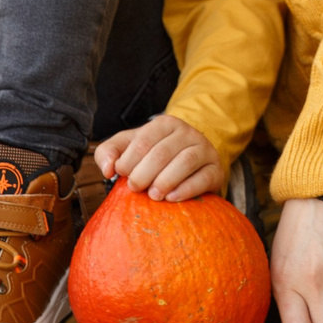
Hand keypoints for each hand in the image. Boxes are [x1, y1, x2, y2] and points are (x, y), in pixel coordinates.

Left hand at [94, 115, 225, 201]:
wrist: (192, 160)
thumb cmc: (154, 155)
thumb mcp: (130, 147)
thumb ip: (110, 152)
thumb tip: (107, 169)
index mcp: (165, 124)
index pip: (144, 140)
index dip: (129, 160)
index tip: (121, 174)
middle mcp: (187, 132)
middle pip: (163, 152)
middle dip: (144, 173)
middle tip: (135, 188)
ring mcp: (204, 149)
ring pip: (186, 161)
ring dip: (165, 181)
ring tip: (153, 196)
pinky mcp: (215, 169)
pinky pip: (203, 178)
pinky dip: (186, 189)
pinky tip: (171, 199)